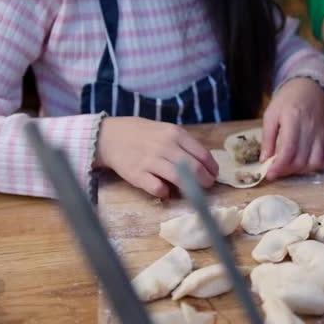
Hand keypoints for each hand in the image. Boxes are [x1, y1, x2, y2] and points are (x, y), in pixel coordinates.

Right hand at [93, 117, 218, 197]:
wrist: (110, 136)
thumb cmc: (143, 134)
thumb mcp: (166, 131)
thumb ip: (184, 145)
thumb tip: (204, 164)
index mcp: (176, 134)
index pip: (203, 154)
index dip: (212, 168)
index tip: (214, 174)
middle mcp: (165, 146)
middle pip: (195, 168)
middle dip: (205, 180)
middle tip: (207, 185)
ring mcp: (150, 161)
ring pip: (180, 178)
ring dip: (191, 188)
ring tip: (193, 191)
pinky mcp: (137, 175)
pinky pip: (158, 188)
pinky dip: (166, 192)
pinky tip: (166, 191)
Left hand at [261, 77, 323, 180]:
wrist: (310, 88)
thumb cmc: (287, 100)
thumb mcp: (271, 114)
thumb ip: (267, 137)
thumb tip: (264, 161)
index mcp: (293, 119)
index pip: (289, 150)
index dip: (279, 166)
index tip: (269, 174)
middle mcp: (310, 128)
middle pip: (301, 159)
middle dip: (286, 170)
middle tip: (276, 170)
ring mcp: (322, 134)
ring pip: (315, 162)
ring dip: (301, 170)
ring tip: (290, 167)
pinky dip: (319, 166)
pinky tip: (307, 163)